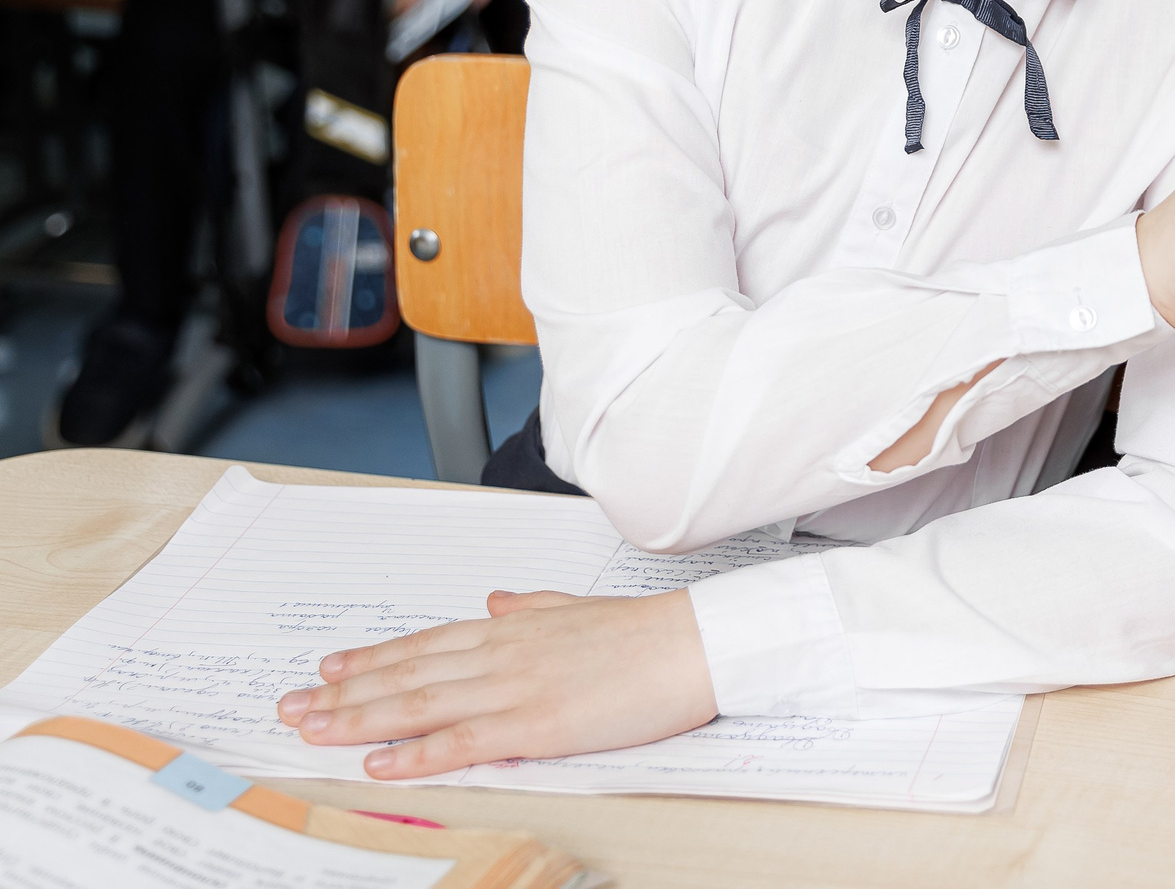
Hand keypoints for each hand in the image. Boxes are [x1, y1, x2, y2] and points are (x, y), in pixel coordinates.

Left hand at [276, 588, 715, 778]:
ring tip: (311, 729)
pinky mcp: (536, 725)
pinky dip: (415, 753)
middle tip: (291, 704)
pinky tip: (379, 763)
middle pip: (407, 674)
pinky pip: (462, 741)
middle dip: (343, 691)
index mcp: (513, 627)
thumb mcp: (579, 607)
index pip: (425, 643)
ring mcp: (514, 688)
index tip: (328, 667)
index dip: (372, 658)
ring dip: (358, 718)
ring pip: (419, 704)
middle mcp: (502, 653)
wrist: (693, 643)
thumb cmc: (645, 631)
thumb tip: (497, 600)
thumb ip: (533, 607)